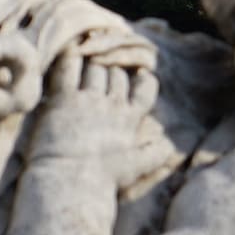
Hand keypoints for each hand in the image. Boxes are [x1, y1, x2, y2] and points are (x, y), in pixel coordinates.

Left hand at [27, 53, 161, 188]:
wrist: (72, 178)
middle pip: (117, 75)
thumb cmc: (105, 177)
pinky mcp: (64, 98)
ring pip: (96, 69)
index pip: (145, 90)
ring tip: (86, 67)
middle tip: (105, 75)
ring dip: (93, 67)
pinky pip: (69, 68)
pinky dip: (71, 59)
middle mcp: (112, 105)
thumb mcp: (138, 167)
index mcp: (131, 119)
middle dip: (113, 73)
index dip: (144, 81)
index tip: (142, 75)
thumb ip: (156, 153)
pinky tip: (69, 56)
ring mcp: (89, 99)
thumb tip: (169, 145)